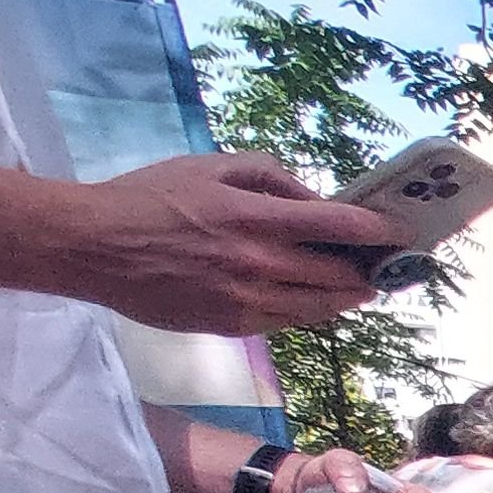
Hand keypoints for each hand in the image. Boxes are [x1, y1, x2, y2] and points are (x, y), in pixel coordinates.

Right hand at [66, 155, 398, 334]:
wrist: (91, 246)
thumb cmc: (148, 196)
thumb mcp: (210, 166)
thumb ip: (270, 177)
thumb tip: (314, 198)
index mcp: (253, 217)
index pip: (337, 226)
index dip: (377, 231)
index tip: (400, 233)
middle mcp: (257, 264)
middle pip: (338, 275)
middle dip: (370, 269)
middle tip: (386, 263)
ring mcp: (245, 300)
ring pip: (320, 307)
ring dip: (347, 296)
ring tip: (361, 285)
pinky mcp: (231, 326)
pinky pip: (288, 322)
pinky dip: (310, 310)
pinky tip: (316, 299)